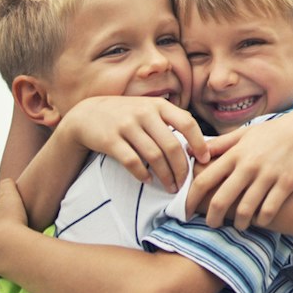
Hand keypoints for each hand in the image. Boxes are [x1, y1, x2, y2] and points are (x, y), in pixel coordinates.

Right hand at [58, 95, 207, 190]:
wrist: (87, 114)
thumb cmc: (127, 115)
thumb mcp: (149, 108)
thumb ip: (170, 121)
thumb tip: (198, 144)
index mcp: (159, 105)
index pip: (188, 123)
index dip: (199, 143)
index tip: (205, 160)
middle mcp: (145, 113)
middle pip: (172, 146)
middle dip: (181, 169)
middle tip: (184, 184)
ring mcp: (127, 125)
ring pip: (154, 156)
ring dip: (165, 176)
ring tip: (170, 187)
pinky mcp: (110, 140)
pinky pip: (132, 161)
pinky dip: (142, 174)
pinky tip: (148, 181)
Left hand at [188, 106, 292, 228]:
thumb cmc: (273, 133)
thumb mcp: (244, 134)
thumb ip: (220, 145)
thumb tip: (192, 151)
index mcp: (235, 153)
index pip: (204, 180)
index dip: (190, 199)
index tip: (185, 211)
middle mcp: (248, 165)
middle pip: (221, 200)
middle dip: (213, 219)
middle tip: (212, 225)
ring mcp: (268, 175)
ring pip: (245, 210)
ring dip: (239, 223)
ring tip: (239, 225)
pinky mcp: (286, 183)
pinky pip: (268, 210)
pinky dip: (261, 220)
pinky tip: (260, 220)